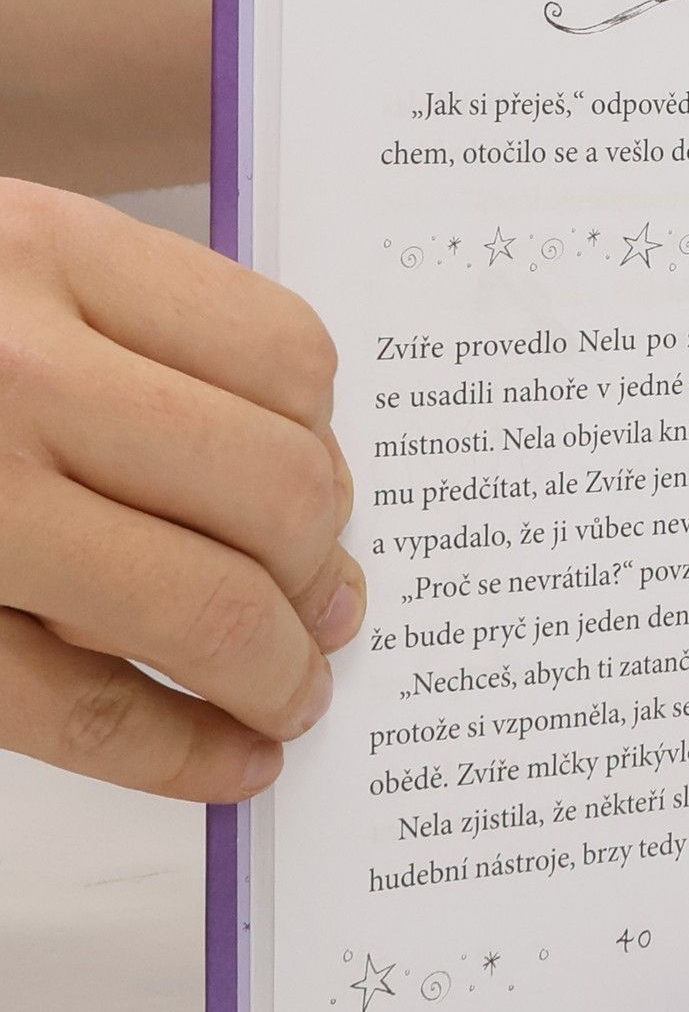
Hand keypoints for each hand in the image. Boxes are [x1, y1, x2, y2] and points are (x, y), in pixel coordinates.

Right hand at [0, 178, 363, 799]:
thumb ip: (121, 332)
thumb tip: (304, 470)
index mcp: (35, 249)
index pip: (286, 356)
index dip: (332, 446)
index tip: (327, 498)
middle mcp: (1, 368)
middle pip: (278, 492)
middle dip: (322, 574)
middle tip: (327, 612)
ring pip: (204, 608)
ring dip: (281, 673)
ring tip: (289, 693)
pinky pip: (82, 712)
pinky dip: (184, 752)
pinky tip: (231, 763)